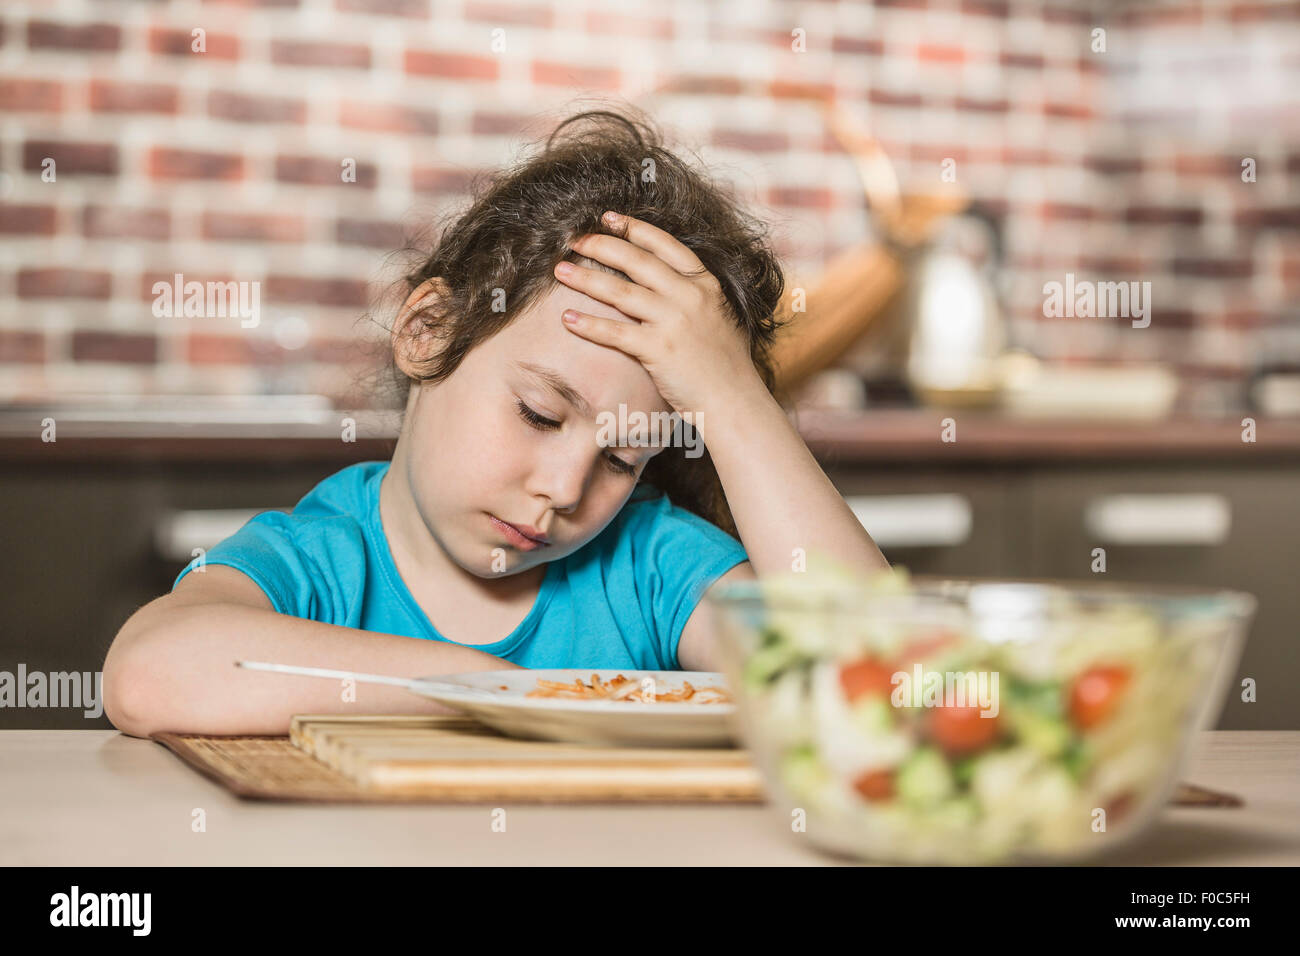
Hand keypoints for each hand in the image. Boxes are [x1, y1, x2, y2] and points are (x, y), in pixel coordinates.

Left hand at [552, 211, 762, 415]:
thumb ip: (698, 296)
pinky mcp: (658, 349)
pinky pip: (615, 332)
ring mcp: (673, 321)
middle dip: (601, 245)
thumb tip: (673, 283)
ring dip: (585, 278)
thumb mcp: (722, 316)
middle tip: (574, 239)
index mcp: (705, 284)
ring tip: (560, 270)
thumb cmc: (728, 365)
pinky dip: (588, 324)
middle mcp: (689, 296)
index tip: (609, 218)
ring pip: (619, 291)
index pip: (665, 245)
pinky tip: (567, 319)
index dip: (634, 228)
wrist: (735, 400)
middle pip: (636, 261)